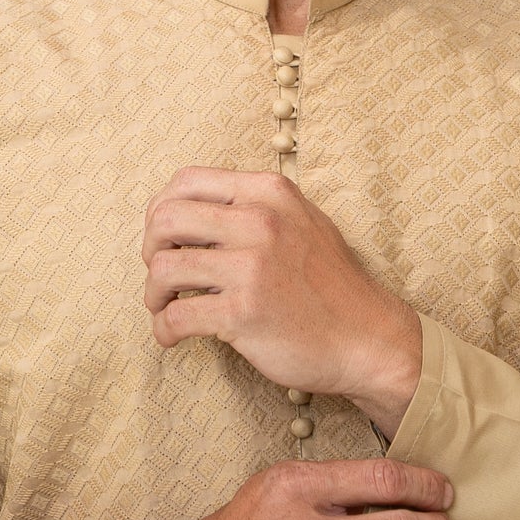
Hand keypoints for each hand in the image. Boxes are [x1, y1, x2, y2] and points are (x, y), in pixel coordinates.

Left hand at [142, 168, 423, 435]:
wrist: (370, 338)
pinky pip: (177, 316)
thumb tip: (192, 210)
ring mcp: (251, 268)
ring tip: (164, 307)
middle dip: (150, 249)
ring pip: (164, 268)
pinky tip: (172, 336)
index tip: (164, 237)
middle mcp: (259, 222)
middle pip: (165, 220)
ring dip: (153, 293)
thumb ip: (255, 207)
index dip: (161, 209)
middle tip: (161, 274)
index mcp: (269, 193)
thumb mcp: (302, 221)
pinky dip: (164, 329)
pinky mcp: (244, 314)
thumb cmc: (331, 283)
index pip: (186, 181)